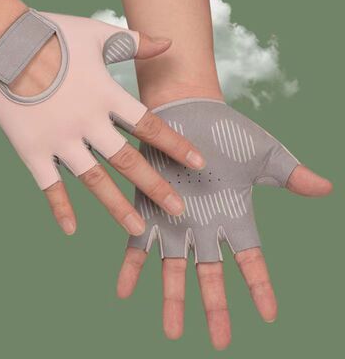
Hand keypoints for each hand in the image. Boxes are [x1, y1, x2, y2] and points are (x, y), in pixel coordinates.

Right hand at [0, 10, 205, 235]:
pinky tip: (71, 230)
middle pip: (127, 161)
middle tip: (177, 210)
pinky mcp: (32, 150)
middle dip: (155, 187)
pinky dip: (59, 207)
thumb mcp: (99, 35)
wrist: (2, 42)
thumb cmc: (53, 36)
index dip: (176, 145)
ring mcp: (59, 140)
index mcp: (106, 96)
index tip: (199, 164)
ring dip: (116, 207)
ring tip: (137, 230)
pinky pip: (48, 185)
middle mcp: (87, 122)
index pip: (149, 125)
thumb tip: (170, 42)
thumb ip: (136, 42)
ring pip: (94, 180)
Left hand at [116, 98, 331, 348]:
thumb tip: (326, 188)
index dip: (260, 286)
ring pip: (173, 268)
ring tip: (172, 332)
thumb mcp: (264, 154)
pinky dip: (131, 267)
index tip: (269, 316)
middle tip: (220, 342)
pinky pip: (137, 243)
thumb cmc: (228, 132)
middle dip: (215, 306)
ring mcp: (174, 220)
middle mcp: (203, 225)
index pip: (250, 259)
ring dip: (172, 299)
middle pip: (211, 274)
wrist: (188, 112)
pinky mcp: (148, 208)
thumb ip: (290, 175)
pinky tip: (123, 292)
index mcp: (233, 215)